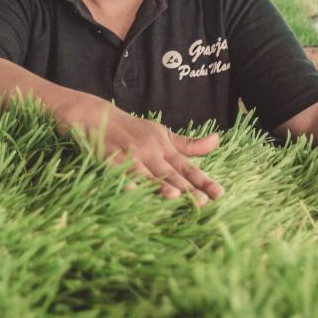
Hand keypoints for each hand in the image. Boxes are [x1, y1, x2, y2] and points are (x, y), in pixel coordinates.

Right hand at [63, 99, 223, 205]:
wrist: (98, 116)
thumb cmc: (134, 129)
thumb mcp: (163, 134)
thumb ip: (189, 144)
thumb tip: (217, 141)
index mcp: (164, 148)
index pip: (188, 167)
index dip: (203, 181)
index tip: (219, 194)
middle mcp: (151, 152)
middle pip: (171, 173)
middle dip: (185, 188)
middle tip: (201, 201)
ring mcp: (131, 156)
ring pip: (147, 174)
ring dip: (159, 184)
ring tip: (173, 195)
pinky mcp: (111, 160)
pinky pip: (120, 173)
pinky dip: (126, 182)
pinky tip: (133, 192)